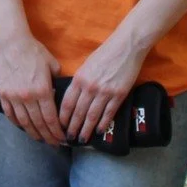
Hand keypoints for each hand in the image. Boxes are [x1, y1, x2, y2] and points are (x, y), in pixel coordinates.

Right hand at [0, 30, 62, 145]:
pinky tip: (24, 127)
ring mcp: (13, 96)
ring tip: (40, 139)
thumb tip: (61, 94)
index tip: (62, 139)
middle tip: (54, 144)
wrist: (12, 43)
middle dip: (48, 136)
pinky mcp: (3, 94)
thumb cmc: (35, 52)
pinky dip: (18, 123)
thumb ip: (58, 82)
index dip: (57, 132)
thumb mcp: (53, 65)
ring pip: (24, 122)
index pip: (51, 119)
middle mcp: (28, 97)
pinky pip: (10, 114)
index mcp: (42, 90)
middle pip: (39, 124)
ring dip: (33, 133)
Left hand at [61, 25, 146, 144]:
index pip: (67, 103)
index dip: (63, 117)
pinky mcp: (119, 95)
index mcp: (79, 78)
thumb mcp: (85, 66)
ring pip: (92, 116)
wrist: (126, 47)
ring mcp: (105, 92)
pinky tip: (98, 131)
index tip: (60, 126)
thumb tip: (73, 97)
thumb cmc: (104, 54)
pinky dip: (103, 124)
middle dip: (73, 127)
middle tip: (69, 139)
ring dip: (86, 129)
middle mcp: (90, 87)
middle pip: (78, 112)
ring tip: (82, 139)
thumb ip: (79, 81)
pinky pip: (108, 113)